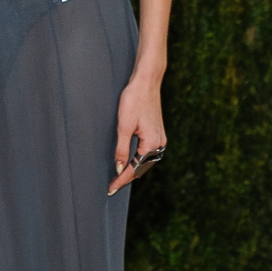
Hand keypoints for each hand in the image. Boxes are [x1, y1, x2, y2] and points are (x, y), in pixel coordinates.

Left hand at [108, 71, 165, 196]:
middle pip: (142, 167)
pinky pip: (148, 153)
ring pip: (145, 161)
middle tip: (112, 186)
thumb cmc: (134, 100)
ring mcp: (160, 138)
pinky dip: (138, 160)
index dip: (121, 179)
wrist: (146, 81)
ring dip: (133, 170)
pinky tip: (129, 162)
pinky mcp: (157, 133)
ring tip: (118, 178)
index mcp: (152, 143)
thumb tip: (119, 169)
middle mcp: (159, 143)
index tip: (111, 188)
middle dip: (127, 177)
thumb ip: (121, 150)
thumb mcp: (124, 126)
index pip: (135, 168)